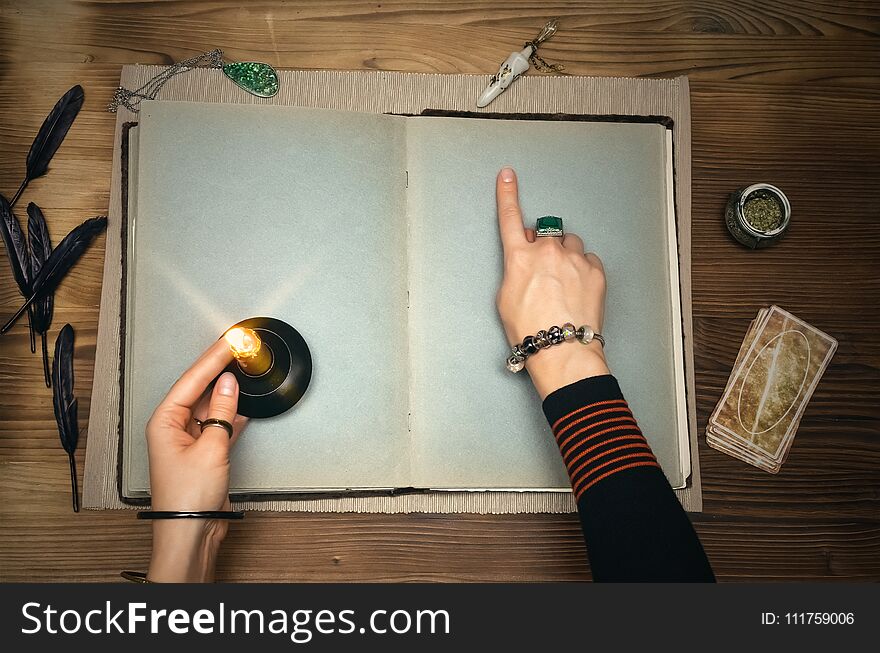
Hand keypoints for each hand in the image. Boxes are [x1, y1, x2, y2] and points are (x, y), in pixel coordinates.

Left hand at [145, 338, 246, 581]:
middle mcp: (173, 428)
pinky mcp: (204, 452)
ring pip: (210, 406)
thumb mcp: (211, 448)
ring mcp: (188, 440)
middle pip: (198, 389)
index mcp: (164, 422)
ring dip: (227, 391)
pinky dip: (232, 413)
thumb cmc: (188, 497)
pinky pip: (219, 423)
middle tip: (238, 348)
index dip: (212, 359)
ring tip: (244, 369)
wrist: (190, 532)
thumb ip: (221, 412)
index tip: (229, 342)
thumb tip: (229, 384)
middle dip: (219, 370)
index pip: (191, 380)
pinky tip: (245, 403)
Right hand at [495, 166, 609, 398]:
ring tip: (564, 285)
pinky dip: (583, 269)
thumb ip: (515, 270)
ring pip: (569, 244)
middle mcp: (547, 251)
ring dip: (566, 256)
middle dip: (544, 248)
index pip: (509, 218)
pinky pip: (587, 259)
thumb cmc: (529, 330)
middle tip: (545, 275)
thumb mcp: (505, 299)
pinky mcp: (594, 269)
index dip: (507, 194)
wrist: (561, 348)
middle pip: (545, 235)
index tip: (507, 176)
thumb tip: (526, 261)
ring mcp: (573, 258)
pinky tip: (578, 290)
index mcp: (519, 258)